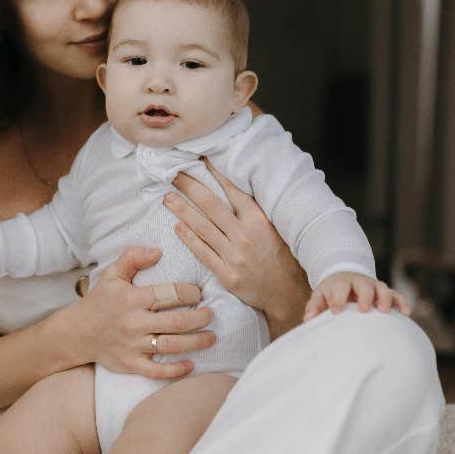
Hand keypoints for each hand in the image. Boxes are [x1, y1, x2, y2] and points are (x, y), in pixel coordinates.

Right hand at [75, 246, 215, 378]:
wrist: (77, 333)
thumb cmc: (101, 301)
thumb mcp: (113, 274)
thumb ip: (133, 257)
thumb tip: (158, 251)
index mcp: (132, 299)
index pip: (170, 294)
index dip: (190, 292)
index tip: (199, 293)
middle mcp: (134, 323)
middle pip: (176, 321)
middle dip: (200, 318)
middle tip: (210, 314)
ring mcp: (133, 346)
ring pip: (172, 345)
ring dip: (197, 342)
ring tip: (212, 337)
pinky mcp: (131, 365)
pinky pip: (157, 371)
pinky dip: (176, 370)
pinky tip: (191, 364)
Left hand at [164, 159, 309, 336]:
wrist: (286, 292)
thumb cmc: (281, 256)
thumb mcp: (274, 228)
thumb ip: (254, 210)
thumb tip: (234, 186)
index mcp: (259, 220)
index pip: (233, 191)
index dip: (215, 174)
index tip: (199, 160)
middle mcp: (246, 236)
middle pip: (211, 205)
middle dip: (191, 187)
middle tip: (174, 173)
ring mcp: (235, 256)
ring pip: (203, 228)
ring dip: (182, 210)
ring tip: (168, 197)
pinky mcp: (227, 275)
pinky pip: (203, 252)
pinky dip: (189, 238)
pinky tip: (177, 227)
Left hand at [303, 272, 410, 321]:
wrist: (346, 278)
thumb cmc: (332, 293)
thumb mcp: (321, 296)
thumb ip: (314, 306)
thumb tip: (308, 319)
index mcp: (341, 283)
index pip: (340, 287)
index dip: (338, 297)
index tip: (335, 311)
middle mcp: (359, 283)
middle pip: (364, 286)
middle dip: (364, 296)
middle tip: (363, 309)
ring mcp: (374, 287)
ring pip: (383, 288)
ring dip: (385, 298)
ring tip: (385, 311)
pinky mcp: (386, 293)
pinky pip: (396, 295)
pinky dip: (401, 302)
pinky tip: (405, 312)